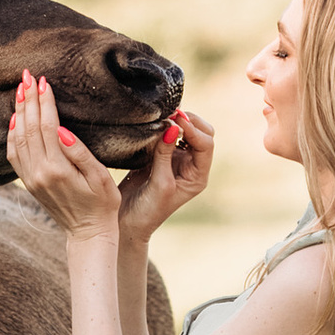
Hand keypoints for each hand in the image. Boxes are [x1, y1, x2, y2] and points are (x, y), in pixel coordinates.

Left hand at [6, 70, 124, 234]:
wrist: (88, 233)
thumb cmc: (102, 204)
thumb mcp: (100, 177)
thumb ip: (80, 153)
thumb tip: (61, 129)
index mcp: (58, 169)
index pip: (46, 126)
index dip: (44, 102)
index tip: (43, 81)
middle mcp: (39, 173)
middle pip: (28, 128)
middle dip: (28, 100)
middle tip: (27, 76)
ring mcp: (31, 179)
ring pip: (17, 139)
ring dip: (18, 113)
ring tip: (20, 91)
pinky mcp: (28, 182)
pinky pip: (13, 154)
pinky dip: (12, 134)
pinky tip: (15, 119)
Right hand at [117, 103, 211, 238]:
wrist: (128, 222)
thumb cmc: (148, 211)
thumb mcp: (160, 183)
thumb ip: (165, 154)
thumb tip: (172, 126)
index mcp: (197, 175)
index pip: (206, 144)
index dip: (193, 129)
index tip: (175, 120)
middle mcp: (191, 165)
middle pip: (202, 132)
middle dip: (189, 120)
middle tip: (170, 113)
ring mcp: (176, 158)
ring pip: (186, 130)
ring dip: (176, 121)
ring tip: (161, 116)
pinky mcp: (159, 155)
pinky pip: (166, 133)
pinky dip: (161, 126)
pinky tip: (151, 123)